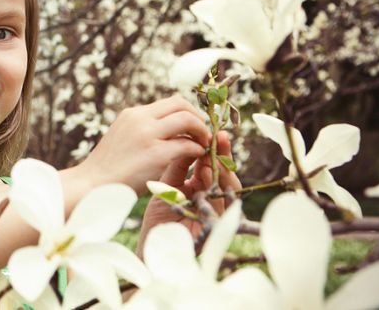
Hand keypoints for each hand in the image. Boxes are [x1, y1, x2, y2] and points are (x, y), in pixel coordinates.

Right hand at [76, 95, 209, 193]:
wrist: (92, 185)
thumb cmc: (108, 169)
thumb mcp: (123, 139)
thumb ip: (141, 131)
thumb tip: (166, 131)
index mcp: (133, 114)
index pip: (170, 102)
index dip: (189, 112)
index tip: (195, 126)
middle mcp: (140, 119)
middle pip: (181, 105)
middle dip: (199, 118)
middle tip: (204, 134)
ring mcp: (148, 135)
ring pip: (188, 120)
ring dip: (201, 132)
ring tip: (203, 145)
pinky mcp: (155, 154)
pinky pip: (187, 145)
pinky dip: (197, 150)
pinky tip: (197, 158)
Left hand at [138, 130, 241, 247]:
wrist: (151, 246)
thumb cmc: (159, 218)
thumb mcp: (168, 187)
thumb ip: (179, 167)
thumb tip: (188, 140)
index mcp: (200, 188)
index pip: (210, 165)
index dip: (212, 149)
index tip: (210, 131)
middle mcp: (211, 200)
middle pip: (223, 174)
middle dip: (222, 155)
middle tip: (219, 137)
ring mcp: (215, 214)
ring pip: (228, 190)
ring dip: (222, 172)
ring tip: (213, 157)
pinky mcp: (215, 230)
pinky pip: (224, 210)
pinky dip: (221, 195)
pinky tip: (215, 181)